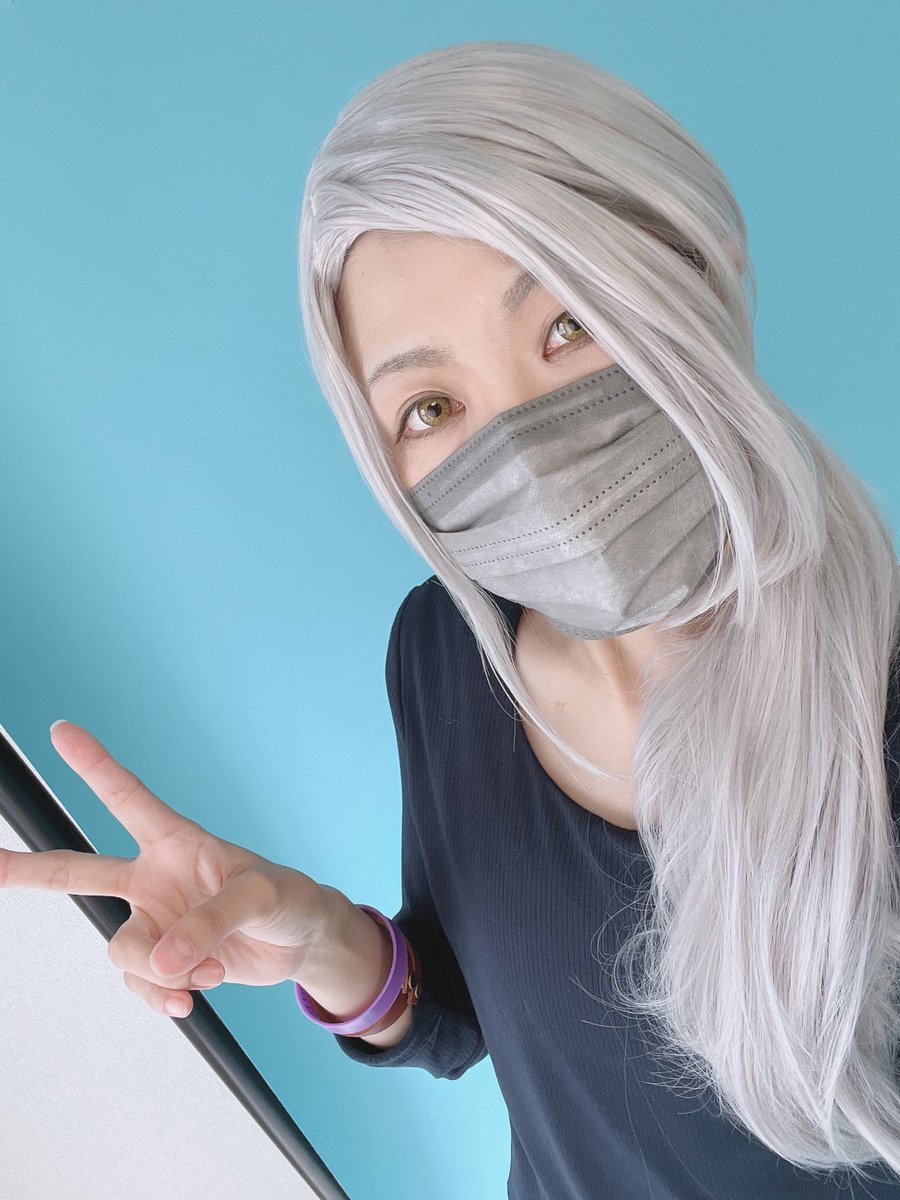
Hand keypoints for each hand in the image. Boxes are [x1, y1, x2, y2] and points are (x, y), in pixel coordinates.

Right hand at [0, 720, 335, 1018]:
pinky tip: (195, 993)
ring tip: (210, 969)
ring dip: (162, 970)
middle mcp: (155, 879)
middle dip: (30, 870)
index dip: (94, 766)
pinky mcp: (163, 961)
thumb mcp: (260, 896)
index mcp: (177, 842)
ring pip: (123, 950)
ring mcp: (156, 921)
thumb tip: (162, 962)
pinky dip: (165, 994)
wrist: (299, 943)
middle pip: (80, 872)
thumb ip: (211, 922)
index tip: (61, 730)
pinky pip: (141, 983)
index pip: (127, 798)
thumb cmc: (284, 898)